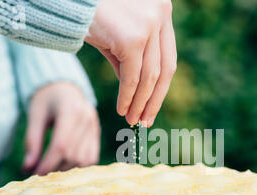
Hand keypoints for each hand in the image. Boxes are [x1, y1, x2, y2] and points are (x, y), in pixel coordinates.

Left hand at [22, 82, 100, 175]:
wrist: (65, 87)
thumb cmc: (46, 99)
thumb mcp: (35, 115)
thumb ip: (32, 141)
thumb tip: (27, 168)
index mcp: (70, 110)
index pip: (60, 145)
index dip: (48, 163)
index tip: (35, 174)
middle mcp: (87, 118)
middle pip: (72, 154)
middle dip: (55, 168)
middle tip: (39, 173)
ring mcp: (95, 126)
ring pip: (84, 159)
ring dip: (67, 169)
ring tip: (51, 168)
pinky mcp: (97, 133)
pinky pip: (92, 157)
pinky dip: (79, 166)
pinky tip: (65, 164)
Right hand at [85, 0, 176, 126]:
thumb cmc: (89, 11)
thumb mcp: (118, 35)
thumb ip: (131, 59)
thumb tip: (136, 91)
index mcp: (162, 11)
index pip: (167, 58)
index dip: (161, 87)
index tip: (152, 107)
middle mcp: (161, 15)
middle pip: (165, 70)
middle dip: (154, 100)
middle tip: (146, 120)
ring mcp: (148, 26)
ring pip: (149, 77)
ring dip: (141, 103)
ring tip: (134, 120)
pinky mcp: (132, 38)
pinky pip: (132, 77)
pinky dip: (127, 97)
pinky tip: (123, 110)